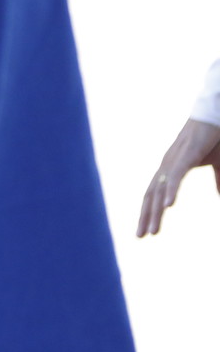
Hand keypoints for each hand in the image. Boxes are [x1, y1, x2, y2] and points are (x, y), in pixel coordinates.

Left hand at [137, 117, 219, 236]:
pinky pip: (176, 176)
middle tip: (140, 237)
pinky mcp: (186, 154)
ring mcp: (174, 159)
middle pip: (151, 194)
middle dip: (145, 216)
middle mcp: (167, 164)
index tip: (146, 231)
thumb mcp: (218, 164)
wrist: (217, 114)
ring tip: (153, 231)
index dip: (149, 212)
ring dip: (155, 211)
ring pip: (160, 189)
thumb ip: (218, 180)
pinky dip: (170, 191)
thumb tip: (219, 196)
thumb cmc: (216, 138)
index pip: (154, 193)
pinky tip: (168, 206)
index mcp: (172, 167)